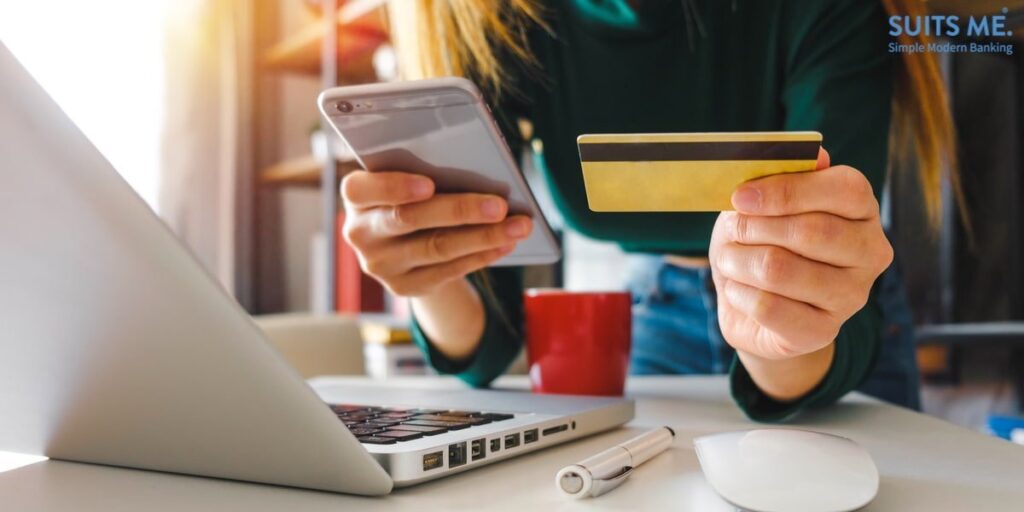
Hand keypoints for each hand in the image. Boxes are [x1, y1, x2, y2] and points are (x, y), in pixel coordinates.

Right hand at [340, 170, 532, 296]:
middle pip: (409, 219)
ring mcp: (381, 265)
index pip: (361, 189)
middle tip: (500, 205)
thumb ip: (424, 171)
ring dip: (483, 236)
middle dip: (460, 210)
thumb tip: (476, 171)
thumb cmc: (409, 196)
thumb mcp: (405, 180)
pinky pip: (448, 270)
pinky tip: (505, 244)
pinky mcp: (404, 286)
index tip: (429, 184)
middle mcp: (361, 233)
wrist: (401, 245)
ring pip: (436, 247)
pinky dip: (481, 255)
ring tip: (518, 226)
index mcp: (356, 196)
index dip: (394, 187)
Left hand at [709, 149, 892, 363]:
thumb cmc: (764, 243)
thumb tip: (811, 154)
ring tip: (729, 259)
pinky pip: (768, 307)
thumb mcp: (764, 205)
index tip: (741, 197)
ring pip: (780, 269)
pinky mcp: (823, 331)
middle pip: (810, 231)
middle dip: (754, 227)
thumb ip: (781, 176)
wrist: (758, 309)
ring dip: (739, 261)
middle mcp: (870, 253)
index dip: (787, 190)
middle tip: (731, 230)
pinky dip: (738, 293)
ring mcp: (852, 296)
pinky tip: (738, 289)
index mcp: (862, 210)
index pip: (845, 190)